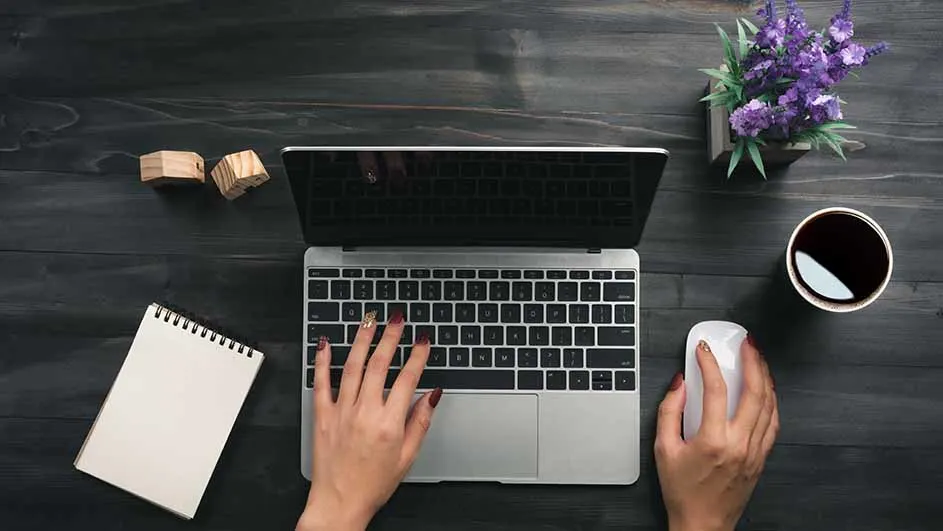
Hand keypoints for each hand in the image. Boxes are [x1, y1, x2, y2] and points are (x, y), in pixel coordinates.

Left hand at [296, 310, 441, 530]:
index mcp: (388, 424)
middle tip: (397, 320)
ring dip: (362, 340)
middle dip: (390, 337)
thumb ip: (420, 422)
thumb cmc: (372, 484)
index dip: (417, 356)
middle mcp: (364, 413)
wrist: (339, 503)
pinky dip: (322, 361)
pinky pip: (320, 382)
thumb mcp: (408, 456)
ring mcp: (341, 412)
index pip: (407, 379)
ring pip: (352, 366)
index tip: (422, 341)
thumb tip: (432, 395)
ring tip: (369, 321)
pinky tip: (326, 344)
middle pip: (379, 365)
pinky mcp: (321, 416)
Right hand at [655, 336, 778, 530]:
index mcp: (712, 440)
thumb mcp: (663, 449)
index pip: (715, 390)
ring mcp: (754, 451)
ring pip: (769, 405)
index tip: (703, 350)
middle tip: (746, 344)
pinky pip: (773, 423)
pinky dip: (771, 401)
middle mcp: (739, 444)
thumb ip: (668, 412)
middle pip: (754, 392)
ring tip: (758, 359)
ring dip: (765, 377)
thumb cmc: (682, 491)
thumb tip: (679, 384)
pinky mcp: (761, 458)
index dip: (709, 364)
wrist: (703, 524)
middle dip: (752, 361)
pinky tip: (766, 390)